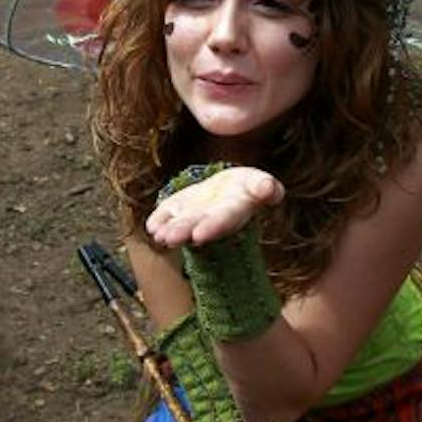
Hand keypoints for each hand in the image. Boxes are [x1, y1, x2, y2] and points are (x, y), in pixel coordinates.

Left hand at [146, 166, 283, 247]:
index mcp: (234, 212)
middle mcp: (211, 219)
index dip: (213, 227)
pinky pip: (166, 214)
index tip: (199, 235)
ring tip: (160, 236)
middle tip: (171, 238)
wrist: (228, 190)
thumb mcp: (258, 183)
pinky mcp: (177, 208)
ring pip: (180, 224)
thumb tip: (270, 188)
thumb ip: (265, 187)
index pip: (224, 221)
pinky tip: (151, 227)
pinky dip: (158, 220)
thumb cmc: (247, 188)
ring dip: (170, 231)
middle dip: (185, 231)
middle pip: (198, 225)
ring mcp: (192, 215)